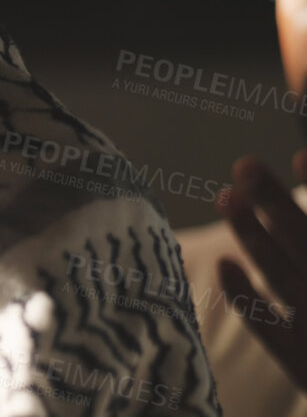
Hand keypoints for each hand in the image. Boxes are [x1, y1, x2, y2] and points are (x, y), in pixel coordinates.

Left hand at [218, 149, 306, 390]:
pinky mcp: (303, 366)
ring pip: (281, 276)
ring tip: (226, 197)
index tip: (301, 156)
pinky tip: (224, 264)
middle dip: (275, 203)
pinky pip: (270, 330)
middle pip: (304, 241)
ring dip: (253, 236)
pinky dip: (246, 297)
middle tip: (245, 165)